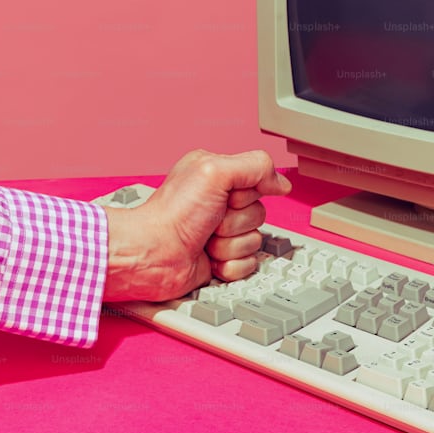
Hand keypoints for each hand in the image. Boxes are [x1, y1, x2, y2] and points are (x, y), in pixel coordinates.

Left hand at [102, 149, 291, 302]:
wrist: (152, 255)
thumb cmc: (172, 214)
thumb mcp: (215, 171)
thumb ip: (256, 167)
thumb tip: (281, 183)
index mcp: (216, 176)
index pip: (259, 183)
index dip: (245, 194)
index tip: (225, 196)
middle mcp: (218, 203)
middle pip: (259, 215)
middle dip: (236, 223)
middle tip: (211, 222)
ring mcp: (220, 233)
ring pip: (254, 242)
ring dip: (230, 246)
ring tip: (205, 242)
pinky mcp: (220, 259)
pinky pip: (247, 265)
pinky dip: (229, 265)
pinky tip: (208, 260)